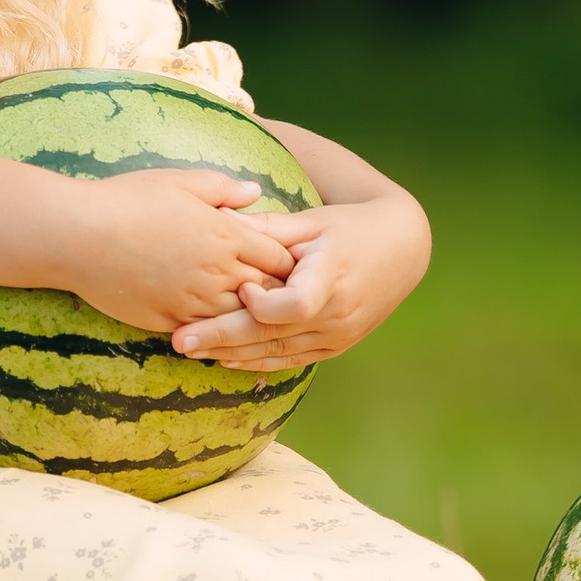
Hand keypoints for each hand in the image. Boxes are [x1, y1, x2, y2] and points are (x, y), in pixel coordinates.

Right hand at [59, 169, 301, 333]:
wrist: (80, 235)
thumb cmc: (128, 200)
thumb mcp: (180, 182)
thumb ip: (223, 188)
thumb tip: (255, 193)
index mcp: (226, 234)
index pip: (279, 257)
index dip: (286, 261)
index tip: (286, 263)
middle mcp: (218, 272)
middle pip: (269, 293)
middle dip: (277, 293)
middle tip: (283, 295)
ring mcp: (195, 301)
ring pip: (242, 319)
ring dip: (250, 317)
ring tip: (254, 315)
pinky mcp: (172, 321)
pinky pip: (208, 333)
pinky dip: (219, 332)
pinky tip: (218, 329)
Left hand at [171, 192, 429, 371]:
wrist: (402, 249)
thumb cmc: (350, 226)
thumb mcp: (312, 221)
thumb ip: (268, 228)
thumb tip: (218, 218)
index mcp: (332, 277)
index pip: (295, 304)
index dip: (263, 303)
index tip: (241, 288)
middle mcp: (338, 313)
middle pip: (274, 334)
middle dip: (223, 338)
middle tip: (179, 342)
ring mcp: (338, 335)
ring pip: (278, 352)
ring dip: (233, 353)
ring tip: (190, 351)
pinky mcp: (336, 346)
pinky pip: (292, 360)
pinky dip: (258, 361)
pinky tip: (225, 359)